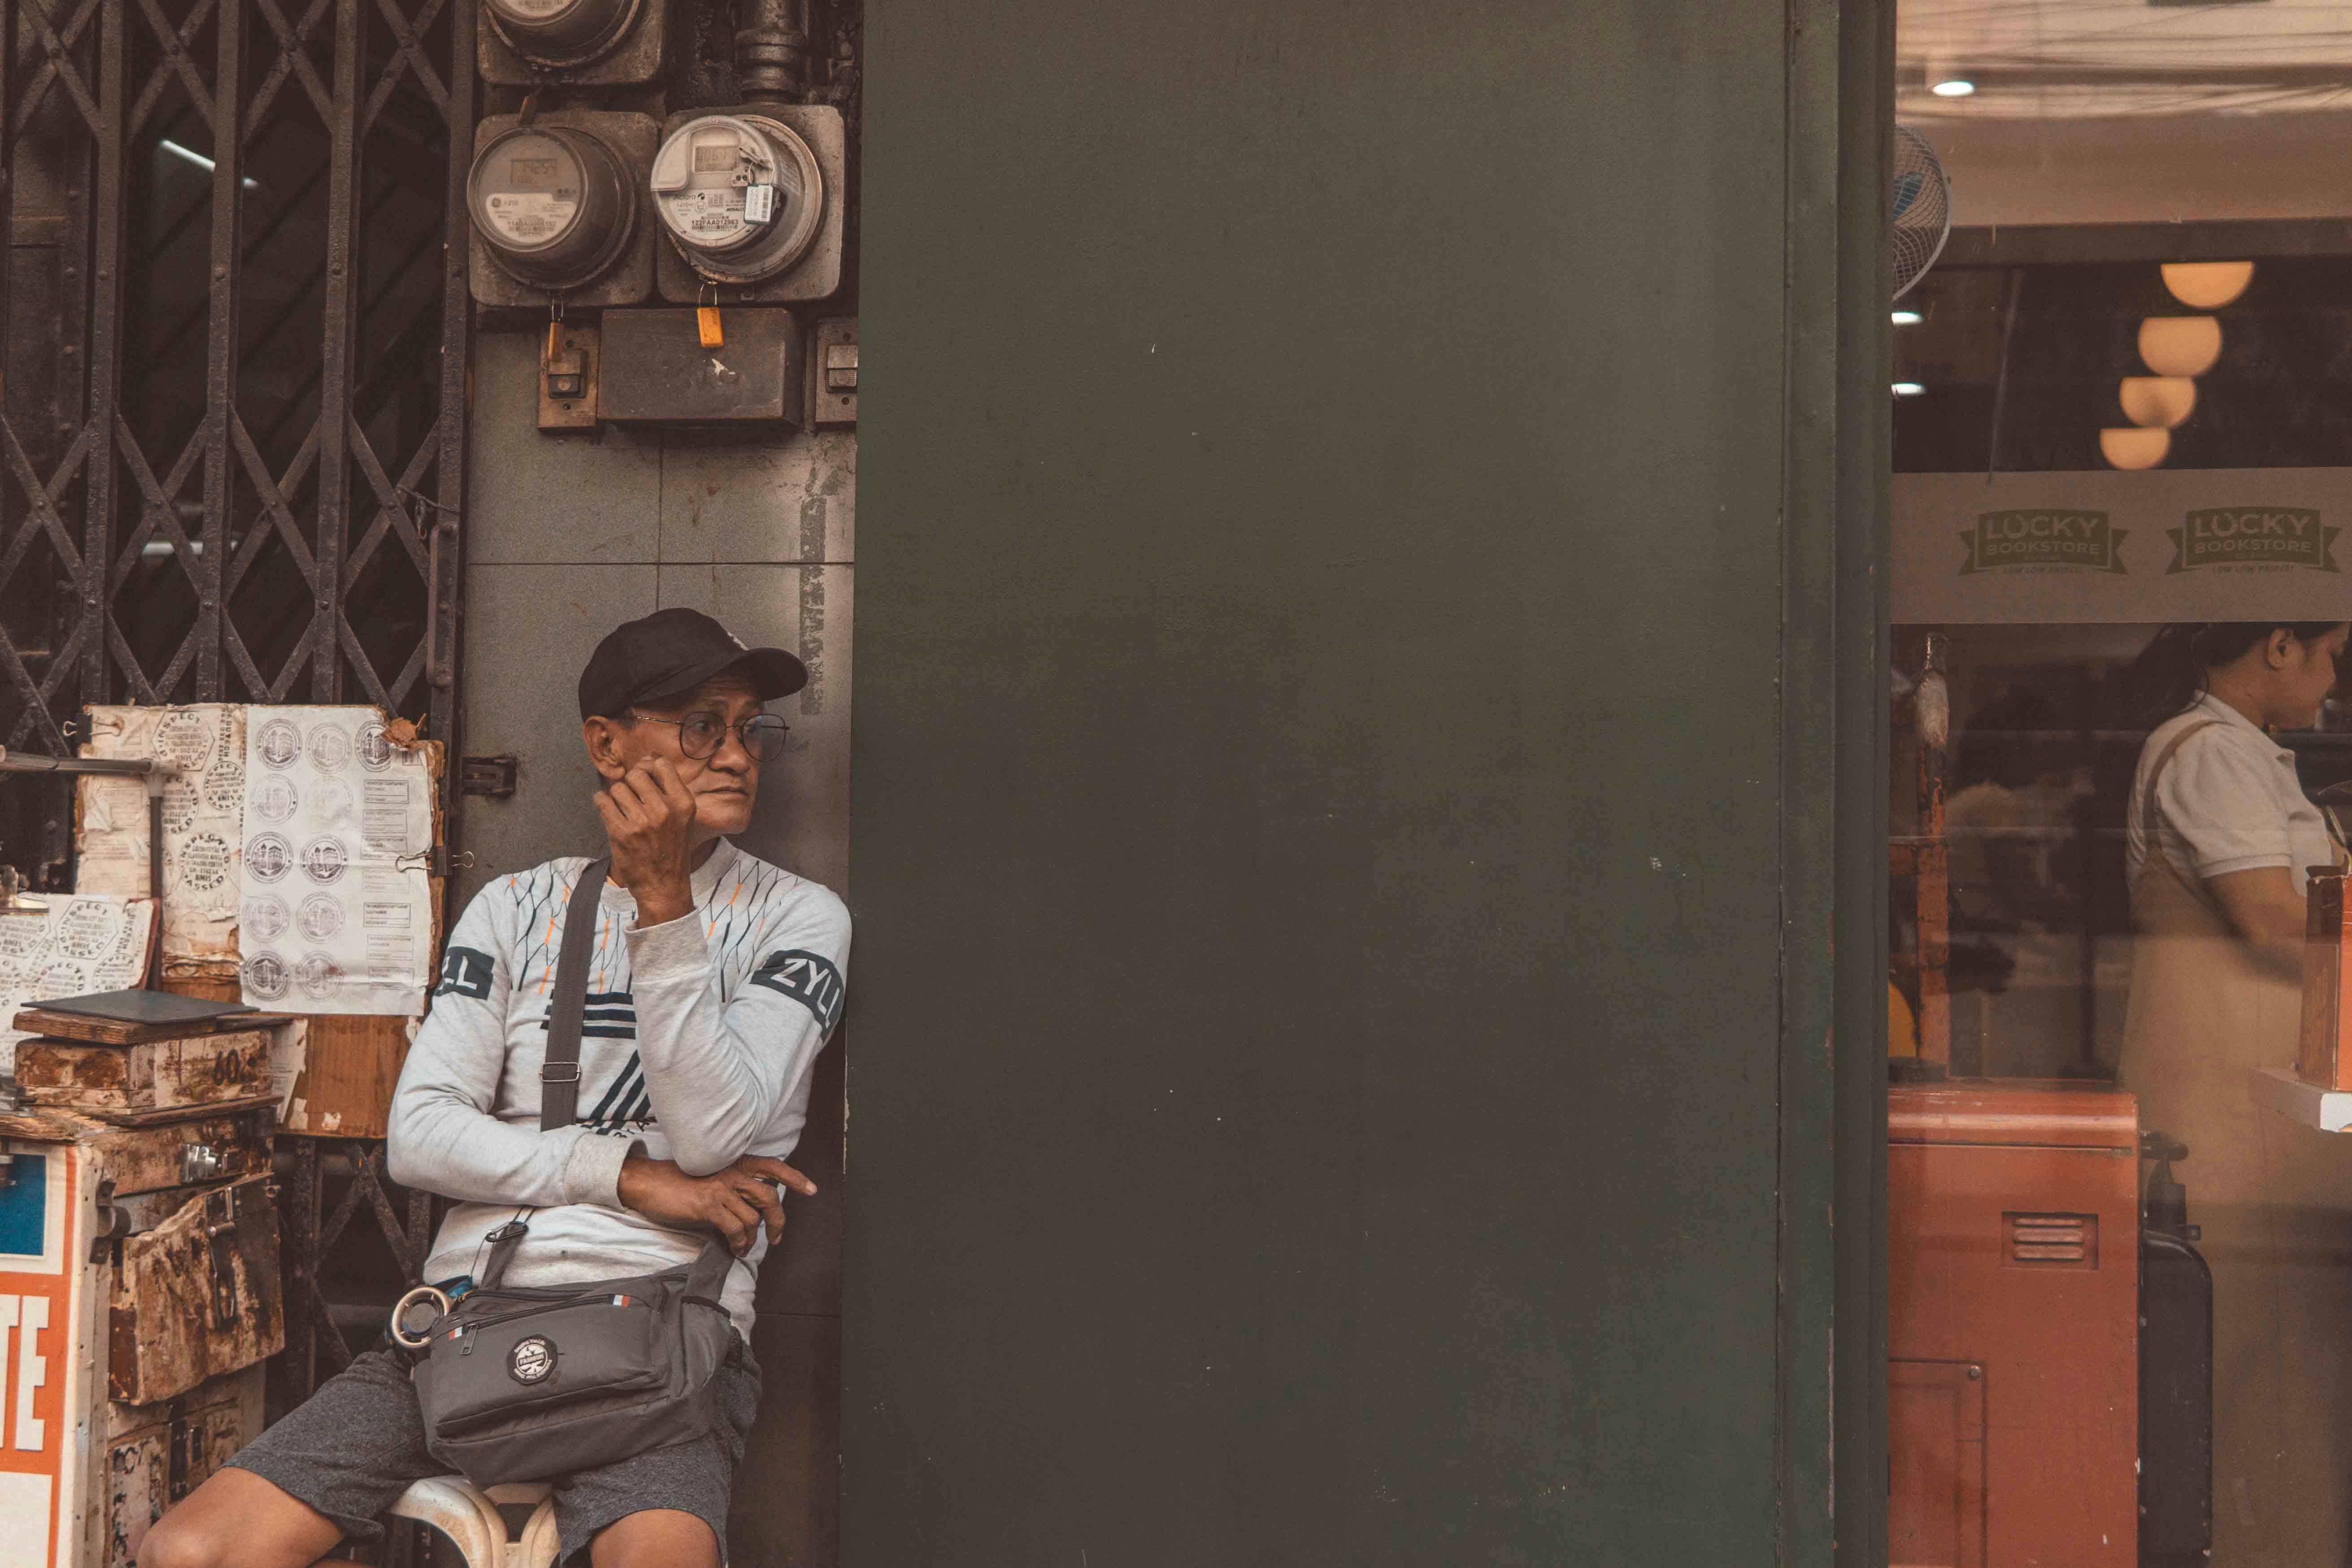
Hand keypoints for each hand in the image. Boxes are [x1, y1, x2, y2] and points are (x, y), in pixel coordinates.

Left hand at [594, 756, 695, 924]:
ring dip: (616, 797)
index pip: (661, 765)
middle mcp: (664, 810)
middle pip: (636, 774)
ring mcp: (642, 822)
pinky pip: (602, 801)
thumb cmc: (671, 848)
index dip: (648, 766)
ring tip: (622, 810)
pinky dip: (602, 804)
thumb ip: (668, 790)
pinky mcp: (621, 832)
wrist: (663, 885)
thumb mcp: (682, 818)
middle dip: (630, 783)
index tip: (644, 776)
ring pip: (617, 788)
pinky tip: (610, 813)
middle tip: (631, 797)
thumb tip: (647, 759)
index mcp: (683, 803)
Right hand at [616, 1154, 817, 1255]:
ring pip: (753, 1217)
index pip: (773, 1166)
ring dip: (752, 1238)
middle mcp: (732, 1172)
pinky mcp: (709, 1205)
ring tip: (743, 1247)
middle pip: (770, 1198)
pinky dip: (739, 1243)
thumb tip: (753, 1209)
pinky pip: (736, 1229)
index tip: (811, 1190)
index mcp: (735, 1162)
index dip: (795, 1178)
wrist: (648, 1183)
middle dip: (778, 1222)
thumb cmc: (678, 1183)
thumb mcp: (711, 1178)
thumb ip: (733, 1187)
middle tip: (776, 1239)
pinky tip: (734, 1248)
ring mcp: (721, 1188)